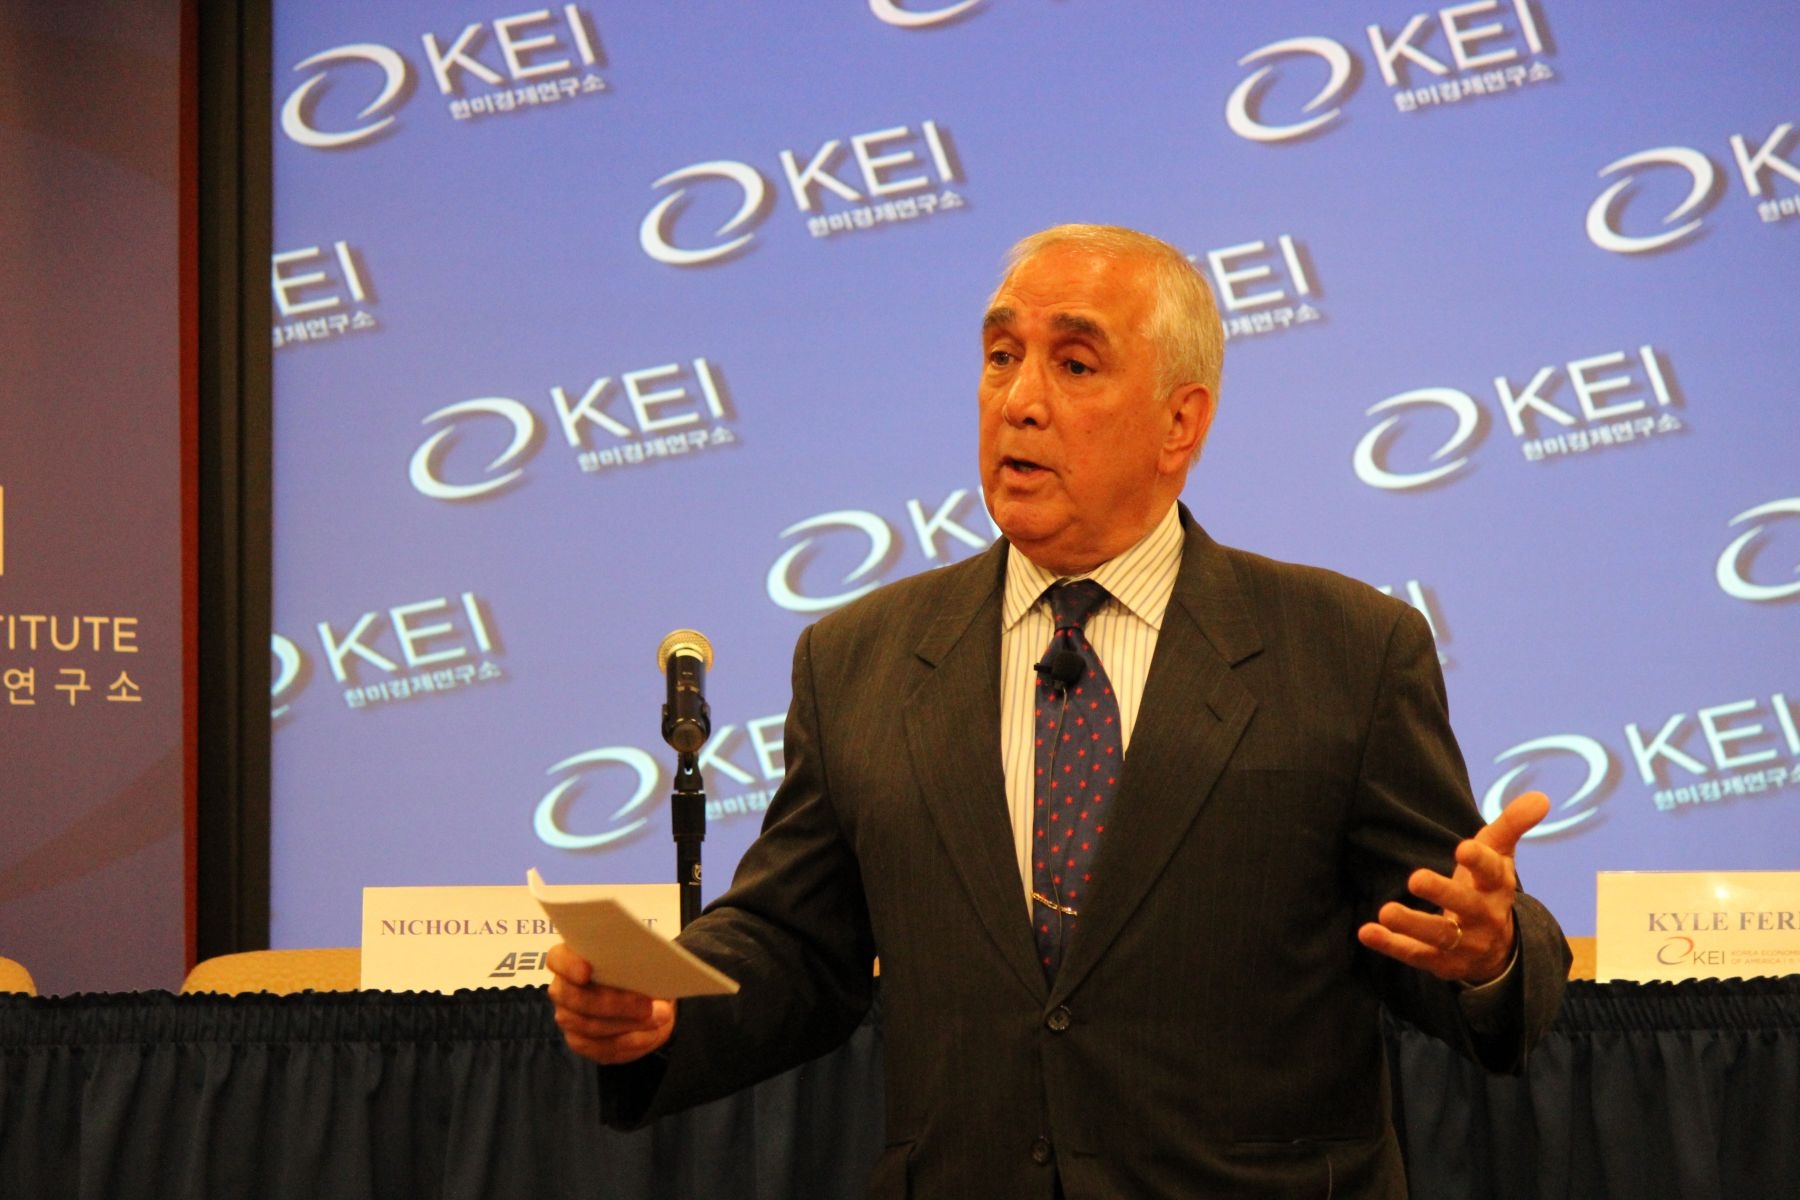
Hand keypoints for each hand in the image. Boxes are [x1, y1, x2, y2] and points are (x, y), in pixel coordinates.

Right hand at [546, 941, 675, 1063]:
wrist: (647, 1002)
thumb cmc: (639, 972)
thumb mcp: (642, 961)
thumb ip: (636, 961)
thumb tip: (649, 968)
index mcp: (570, 959)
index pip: (557, 959)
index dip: (569, 965)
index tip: (587, 970)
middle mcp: (563, 989)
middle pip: (575, 998)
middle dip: (614, 1003)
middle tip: (647, 1005)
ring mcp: (568, 1017)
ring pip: (589, 1026)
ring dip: (628, 1024)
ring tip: (660, 1017)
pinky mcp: (580, 1042)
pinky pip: (600, 1047)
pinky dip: (629, 1041)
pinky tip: (650, 1034)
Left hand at [1357, 791, 1548, 984]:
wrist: (1496, 949)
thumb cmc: (1487, 887)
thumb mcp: (1499, 855)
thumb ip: (1511, 825)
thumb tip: (1540, 797)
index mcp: (1498, 887)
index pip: (1493, 873)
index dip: (1480, 861)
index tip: (1463, 848)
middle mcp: (1485, 917)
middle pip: (1466, 906)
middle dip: (1443, 894)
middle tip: (1416, 877)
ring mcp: (1465, 944)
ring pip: (1440, 936)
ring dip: (1413, 924)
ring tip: (1386, 911)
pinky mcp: (1442, 962)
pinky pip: (1416, 955)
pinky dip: (1392, 945)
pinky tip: (1367, 932)